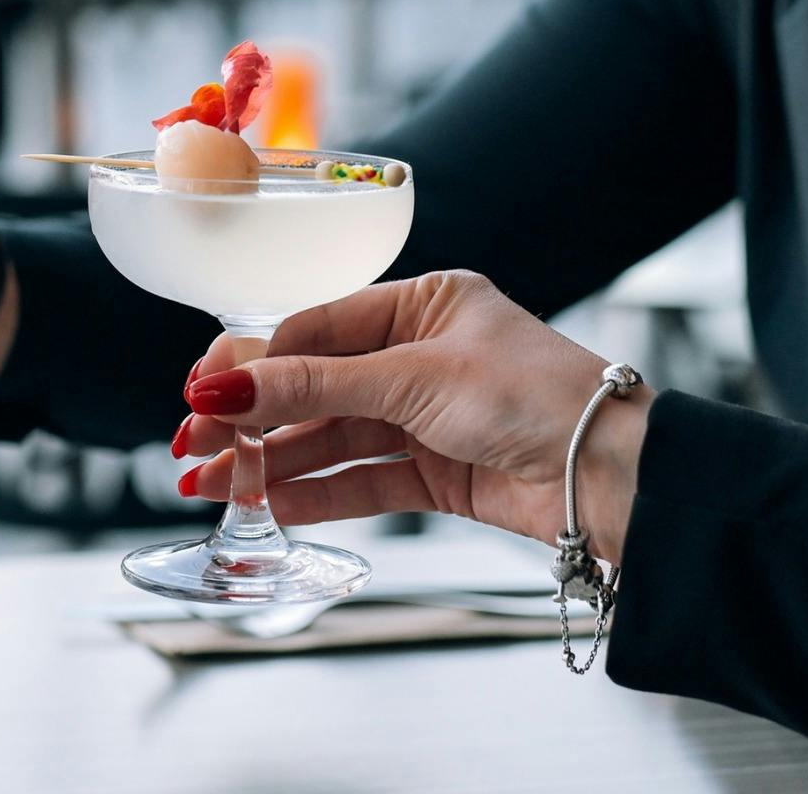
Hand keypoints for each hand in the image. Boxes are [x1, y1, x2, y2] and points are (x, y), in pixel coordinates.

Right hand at [173, 271, 652, 562]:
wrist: (615, 475)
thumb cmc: (537, 394)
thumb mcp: (413, 378)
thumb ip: (313, 385)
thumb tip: (224, 384)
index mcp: (425, 303)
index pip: (316, 328)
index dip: (255, 362)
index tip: (202, 391)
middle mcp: (422, 355)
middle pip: (317, 385)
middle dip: (253, 418)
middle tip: (192, 444)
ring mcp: (430, 416)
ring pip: (333, 437)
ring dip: (274, 462)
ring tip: (214, 486)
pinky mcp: (440, 472)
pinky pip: (364, 480)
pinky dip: (318, 493)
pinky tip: (272, 504)